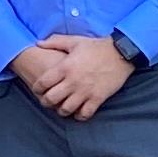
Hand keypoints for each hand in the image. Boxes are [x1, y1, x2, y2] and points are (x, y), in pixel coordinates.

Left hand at [12, 34, 136, 120]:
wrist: (121, 53)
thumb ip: (54, 42)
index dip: (37, 88)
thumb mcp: (74, 41)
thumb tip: (38, 43)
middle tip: (48, 101)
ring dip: (61, 110)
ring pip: (66, 110)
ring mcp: (85, 91)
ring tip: (62, 107)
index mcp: (64, 67)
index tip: (38, 89)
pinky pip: (84, 114)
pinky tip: (78, 111)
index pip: (43, 83)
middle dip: (46, 102)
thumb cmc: (96, 46)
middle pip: (51, 99)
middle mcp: (73, 81)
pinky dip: (79, 115)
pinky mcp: (97, 98)